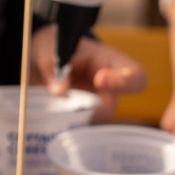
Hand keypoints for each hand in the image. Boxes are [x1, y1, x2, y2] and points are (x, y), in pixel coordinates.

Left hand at [30, 24, 145, 122]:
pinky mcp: (76, 119)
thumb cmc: (53, 47)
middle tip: (67, 103)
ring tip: (50, 105)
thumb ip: (52, 63)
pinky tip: (47, 117)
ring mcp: (92, 107)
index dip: (124, 82)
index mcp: (110, 63)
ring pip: (89, 121)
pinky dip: (59, 124)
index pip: (136, 76)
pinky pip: (73, 128)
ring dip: (68, 116)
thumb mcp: (48, 47)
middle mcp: (107, 89)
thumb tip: (59, 91)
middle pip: (110, 107)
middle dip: (87, 108)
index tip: (100, 79)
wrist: (38, 61)